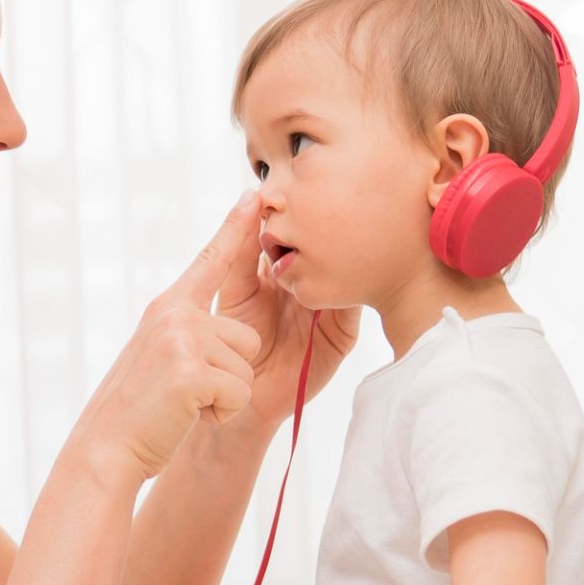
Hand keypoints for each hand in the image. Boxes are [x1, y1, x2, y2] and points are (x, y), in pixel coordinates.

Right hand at [70, 192, 264, 480]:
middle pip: (246, 337)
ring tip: (185, 404)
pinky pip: (240, 392)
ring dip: (225, 395)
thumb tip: (219, 329)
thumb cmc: (138, 411)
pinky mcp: (193, 371)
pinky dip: (221, 413)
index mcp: (169, 307)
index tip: (255, 195)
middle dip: (230, 373)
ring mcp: (182, 339)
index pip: (211, 260)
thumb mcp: (160, 356)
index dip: (236, 228)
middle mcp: (175, 314)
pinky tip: (189, 415)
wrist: (105, 448)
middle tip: (188, 392)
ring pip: (246, 366)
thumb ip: (186, 331)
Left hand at [214, 214, 359, 429]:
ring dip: (340, 256)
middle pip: (325, 250)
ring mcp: (329, 307)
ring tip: (331, 238)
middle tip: (318, 211)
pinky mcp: (343, 332)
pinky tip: (343, 274)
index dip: (296, 215)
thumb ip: (242, 249)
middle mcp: (310, 284)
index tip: (294, 192)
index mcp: (282, 271)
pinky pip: (353, 303)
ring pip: (343, 272)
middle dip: (323, 231)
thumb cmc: (230, 342)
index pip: (298, 235)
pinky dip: (350, 287)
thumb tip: (251, 199)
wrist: (244, 393)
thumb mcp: (235, 287)